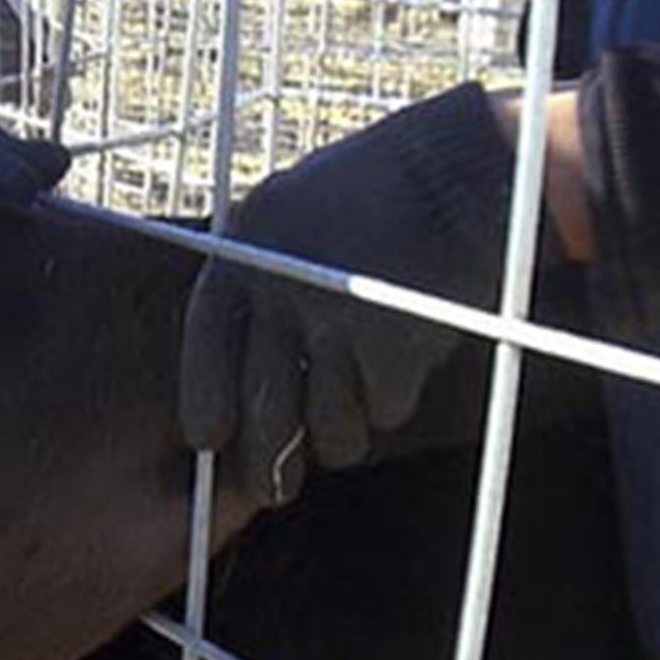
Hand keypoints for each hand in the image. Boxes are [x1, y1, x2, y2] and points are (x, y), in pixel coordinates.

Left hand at [179, 86, 521, 506]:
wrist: (455, 170)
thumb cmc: (370, 198)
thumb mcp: (288, 217)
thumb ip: (259, 283)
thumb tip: (239, 375)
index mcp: (248, 250)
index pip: (204, 338)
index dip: (203, 397)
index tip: (207, 439)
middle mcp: (282, 285)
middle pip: (263, 403)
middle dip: (267, 463)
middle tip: (274, 489)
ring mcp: (338, 313)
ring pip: (328, 421)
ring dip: (340, 436)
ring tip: (353, 418)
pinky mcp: (394, 337)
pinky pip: (383, 407)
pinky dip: (391, 403)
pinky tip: (401, 369)